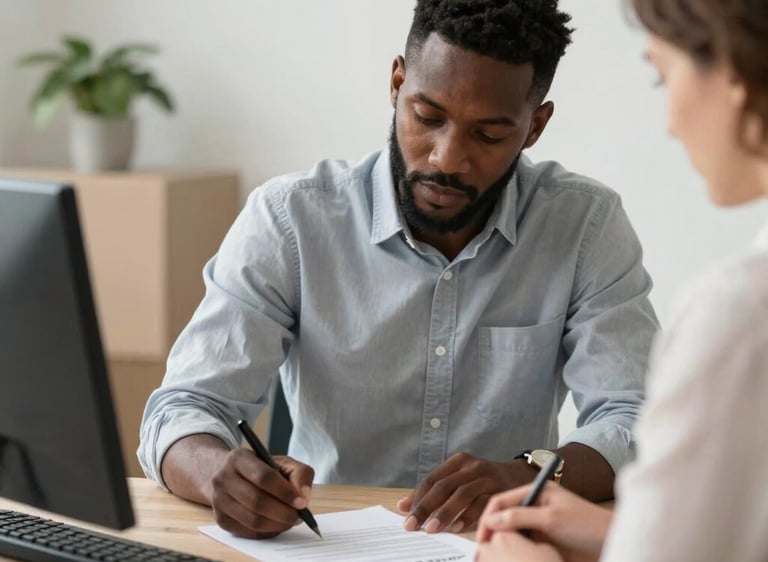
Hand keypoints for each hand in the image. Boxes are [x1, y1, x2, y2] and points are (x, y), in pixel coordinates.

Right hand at [210, 448, 314, 538]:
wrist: (228, 475)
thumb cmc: (260, 469)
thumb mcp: (282, 462)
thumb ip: (300, 474)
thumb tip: (304, 497)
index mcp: (239, 458)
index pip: (263, 477)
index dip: (285, 492)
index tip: (301, 503)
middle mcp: (223, 478)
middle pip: (256, 501)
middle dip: (282, 512)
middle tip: (298, 516)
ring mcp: (218, 500)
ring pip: (252, 520)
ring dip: (276, 525)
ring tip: (289, 521)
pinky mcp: (220, 519)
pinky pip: (247, 532)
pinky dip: (266, 532)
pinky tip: (276, 525)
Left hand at [397, 452, 535, 532]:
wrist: (521, 477)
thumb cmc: (484, 482)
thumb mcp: (460, 480)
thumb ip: (434, 492)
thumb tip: (402, 506)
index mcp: (458, 462)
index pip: (432, 479)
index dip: (418, 498)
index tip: (406, 516)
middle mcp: (472, 466)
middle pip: (443, 486)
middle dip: (426, 507)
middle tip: (413, 525)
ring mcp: (487, 477)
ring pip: (461, 494)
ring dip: (445, 513)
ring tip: (432, 529)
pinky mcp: (501, 489)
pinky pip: (482, 504)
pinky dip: (468, 517)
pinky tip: (457, 528)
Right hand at [476, 482, 609, 561]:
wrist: (614, 542)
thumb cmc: (588, 525)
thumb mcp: (551, 519)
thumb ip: (520, 517)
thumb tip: (491, 520)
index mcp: (536, 492)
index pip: (501, 501)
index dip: (488, 518)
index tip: (481, 537)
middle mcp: (535, 506)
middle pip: (503, 516)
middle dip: (491, 532)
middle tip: (482, 552)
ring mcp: (540, 524)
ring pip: (512, 533)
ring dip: (502, 544)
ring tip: (492, 557)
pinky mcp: (545, 542)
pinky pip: (523, 546)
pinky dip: (514, 552)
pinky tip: (510, 559)